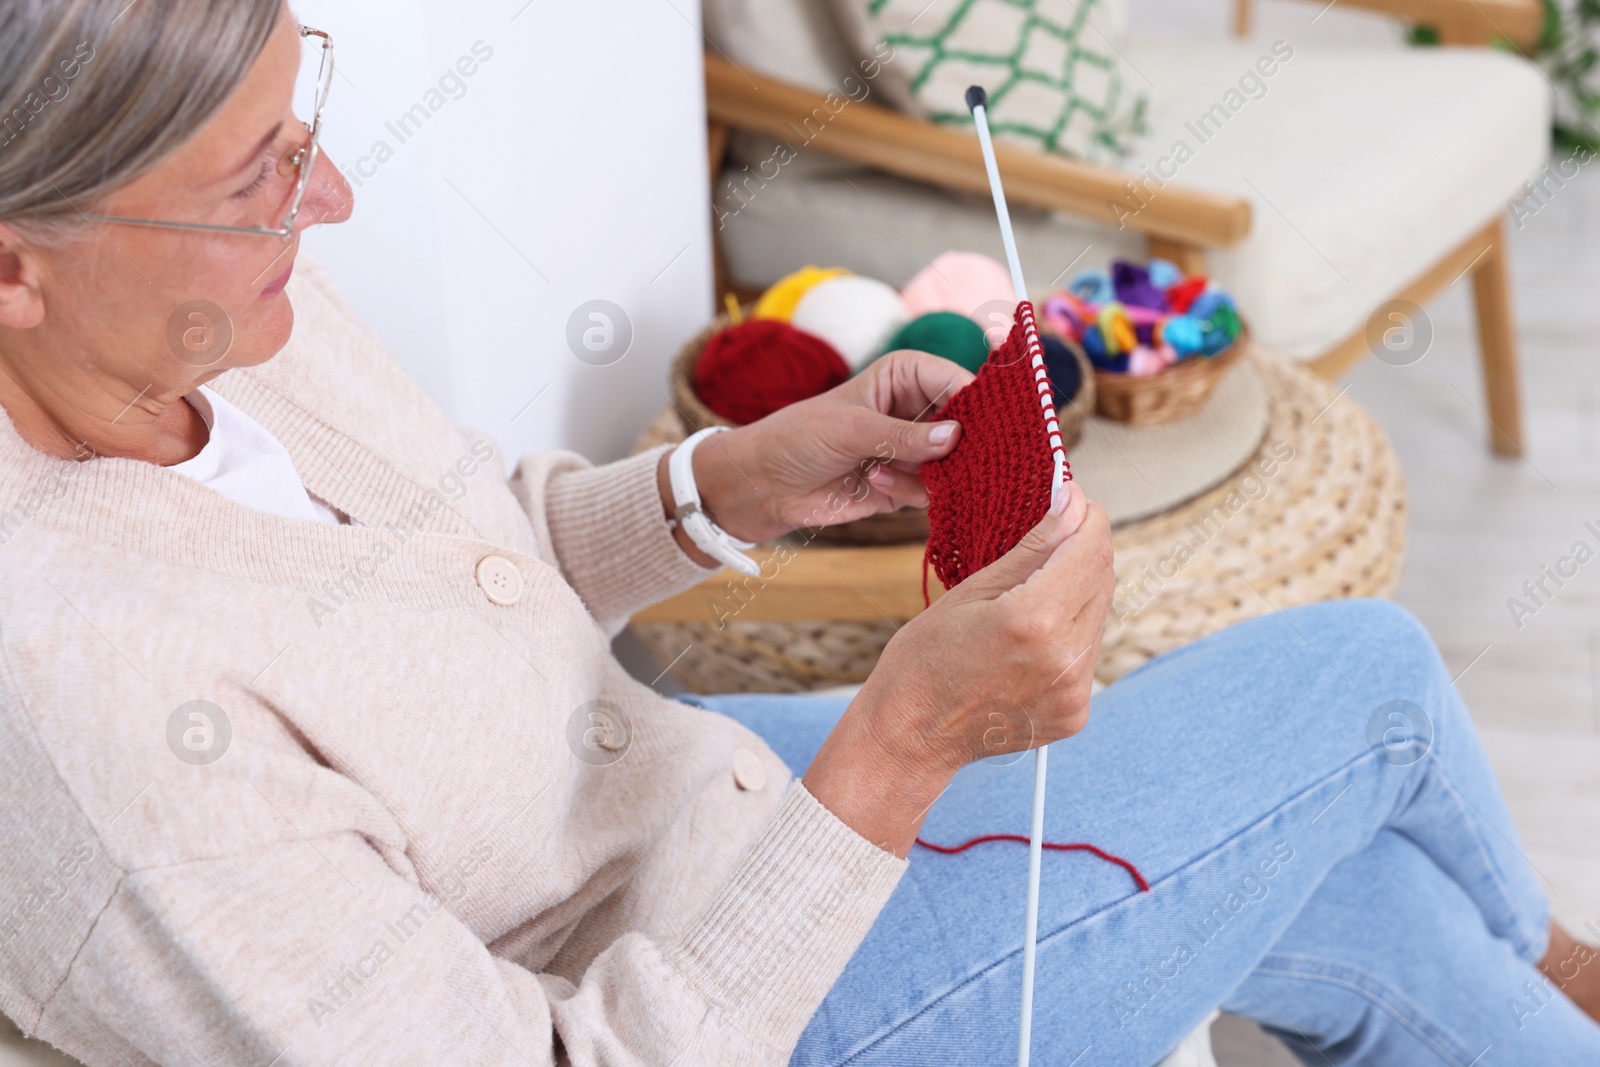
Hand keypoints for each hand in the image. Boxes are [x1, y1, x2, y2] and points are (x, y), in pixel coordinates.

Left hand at [656, 351, 973, 551]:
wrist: (762, 485)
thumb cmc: (797, 438)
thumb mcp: (850, 429)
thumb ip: (904, 435)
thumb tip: (956, 437)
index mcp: (904, 375)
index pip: (956, 381)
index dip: (978, 402)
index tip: (992, 425)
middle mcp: (914, 410)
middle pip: (966, 426)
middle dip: (961, 446)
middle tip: (951, 460)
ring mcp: (912, 450)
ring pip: (953, 464)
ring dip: (926, 474)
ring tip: (881, 471)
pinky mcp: (904, 486)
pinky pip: (931, 493)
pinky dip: (908, 493)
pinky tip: (872, 483)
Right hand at [802, 486, 1114, 854]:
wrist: (911, 736)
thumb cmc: (923, 660)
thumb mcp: (970, 591)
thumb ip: (1033, 547)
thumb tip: (1073, 504)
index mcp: (1035, 620)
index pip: (1091, 547)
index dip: (1086, 515)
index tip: (1071, 500)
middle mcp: (1065, 657)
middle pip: (1102, 578)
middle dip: (1082, 549)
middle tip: (1051, 535)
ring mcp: (1074, 690)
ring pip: (1098, 614)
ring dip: (1077, 590)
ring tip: (1031, 591)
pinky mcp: (1076, 711)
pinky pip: (1086, 652)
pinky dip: (1069, 632)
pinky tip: (1031, 635)